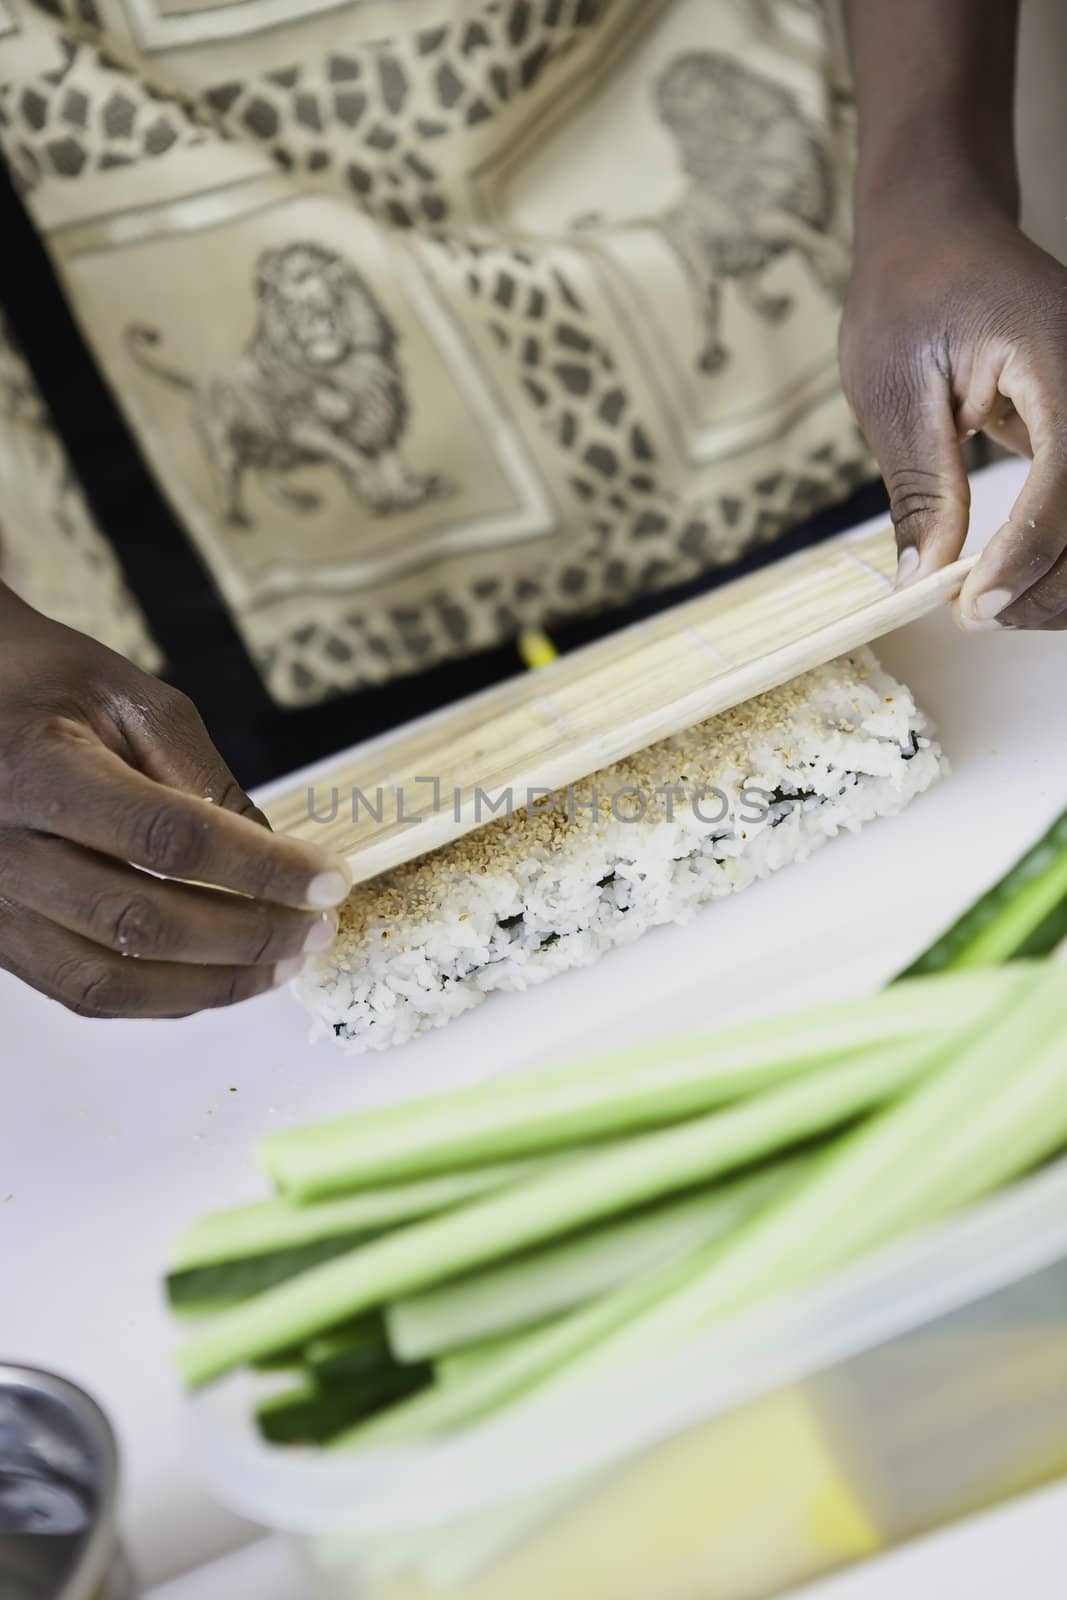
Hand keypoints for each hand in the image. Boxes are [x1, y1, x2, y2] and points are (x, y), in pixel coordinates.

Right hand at [0, 591, 349, 1018]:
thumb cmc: (45, 684)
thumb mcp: (133, 699)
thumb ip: (204, 776)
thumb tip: (276, 855)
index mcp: (43, 772)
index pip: (169, 839)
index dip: (260, 867)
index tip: (329, 878)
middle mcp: (6, 850)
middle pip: (143, 922)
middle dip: (250, 936)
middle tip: (318, 927)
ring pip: (111, 979)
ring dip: (212, 984)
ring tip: (284, 965)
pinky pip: (84, 990)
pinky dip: (162, 997)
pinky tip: (220, 977)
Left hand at [840, 203, 1066, 628]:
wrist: (940, 231)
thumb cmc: (908, 294)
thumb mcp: (892, 385)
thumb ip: (919, 483)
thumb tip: (923, 577)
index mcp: (1061, 352)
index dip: (1030, 551)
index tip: (974, 607)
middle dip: (1050, 584)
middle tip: (973, 616)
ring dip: (1064, 583)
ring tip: (991, 606)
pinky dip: (1066, 559)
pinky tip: (1020, 581)